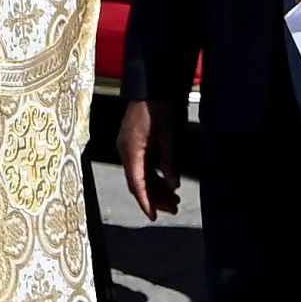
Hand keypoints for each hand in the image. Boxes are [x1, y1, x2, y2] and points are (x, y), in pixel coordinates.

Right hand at [118, 99, 179, 220]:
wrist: (152, 84)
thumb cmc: (161, 107)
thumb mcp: (170, 135)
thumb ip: (169, 161)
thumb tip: (172, 185)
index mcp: (131, 149)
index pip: (136, 183)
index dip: (145, 201)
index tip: (153, 217)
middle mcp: (125, 150)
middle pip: (137, 182)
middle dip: (154, 197)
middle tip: (174, 209)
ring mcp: (128, 146)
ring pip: (140, 175)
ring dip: (155, 188)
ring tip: (175, 199)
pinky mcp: (134, 143)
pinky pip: (141, 166)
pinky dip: (153, 176)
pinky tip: (168, 183)